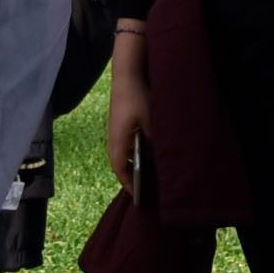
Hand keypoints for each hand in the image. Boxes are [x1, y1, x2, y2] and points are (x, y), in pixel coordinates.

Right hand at [105, 37, 149, 185]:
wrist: (127, 76)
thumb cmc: (138, 99)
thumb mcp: (151, 122)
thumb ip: (154, 140)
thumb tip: (161, 157)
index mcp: (118, 143)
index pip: (121, 171)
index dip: (129, 184)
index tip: (139, 196)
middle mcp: (113, 141)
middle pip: (120, 165)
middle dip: (131, 177)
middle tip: (145, 188)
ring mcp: (114, 132)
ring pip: (122, 155)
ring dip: (132, 165)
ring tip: (146, 174)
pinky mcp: (118, 125)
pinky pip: (124, 146)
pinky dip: (133, 153)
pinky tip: (145, 153)